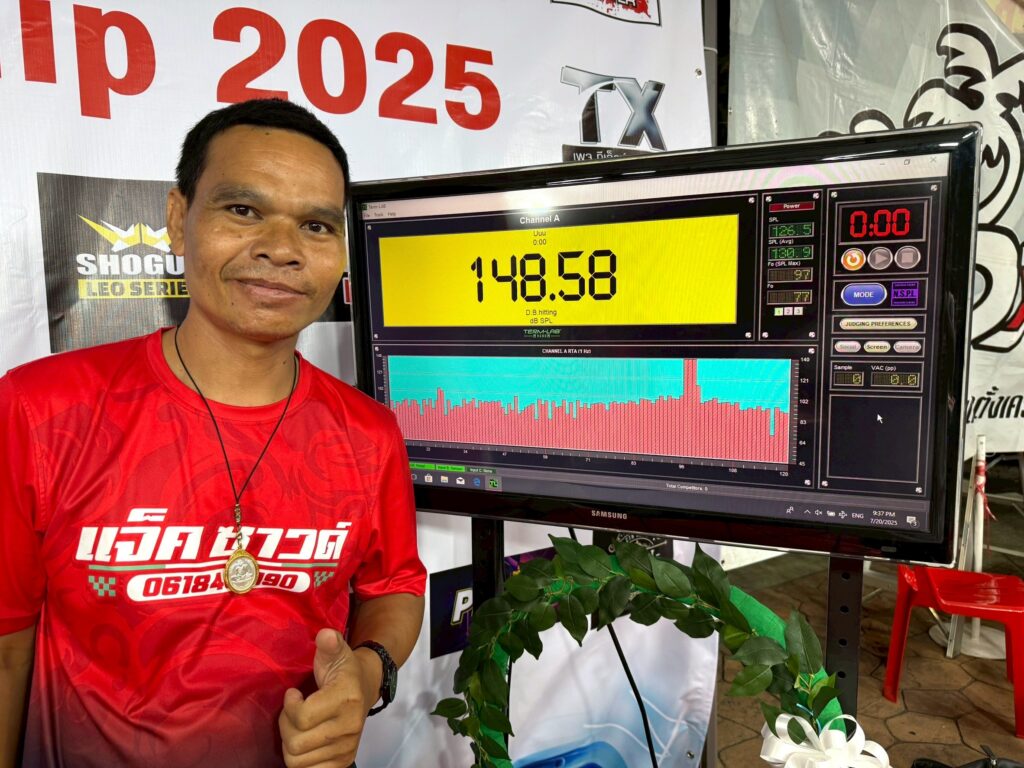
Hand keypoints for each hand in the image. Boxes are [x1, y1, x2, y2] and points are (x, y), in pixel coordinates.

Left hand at [279, 628, 380, 767]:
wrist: (366, 687)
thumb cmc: (343, 670)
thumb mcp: (337, 652)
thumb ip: (329, 643)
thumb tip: (324, 635)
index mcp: (347, 699)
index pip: (302, 717)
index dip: (289, 706)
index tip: (292, 694)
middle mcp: (349, 727)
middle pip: (296, 743)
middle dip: (286, 726)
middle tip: (292, 712)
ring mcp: (347, 747)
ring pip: (297, 760)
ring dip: (290, 743)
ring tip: (298, 726)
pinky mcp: (343, 761)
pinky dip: (300, 761)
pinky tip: (304, 742)